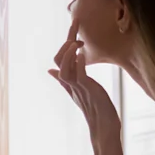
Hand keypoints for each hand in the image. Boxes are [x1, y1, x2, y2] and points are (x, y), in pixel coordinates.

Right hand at [48, 19, 119, 140]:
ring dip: (69, 53)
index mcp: (69, 82)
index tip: (75, 32)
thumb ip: (65, 81)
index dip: (64, 45)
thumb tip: (50, 70)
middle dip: (66, 42)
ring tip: (76, 41)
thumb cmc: (96, 110)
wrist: (104, 128)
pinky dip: (78, 63)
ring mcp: (78, 88)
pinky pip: (78, 76)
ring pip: (63, 68)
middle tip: (76, 26)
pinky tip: (82, 54)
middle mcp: (71, 84)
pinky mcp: (87, 91)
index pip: (59, 61)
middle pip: (58, 60)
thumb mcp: (80, 92)